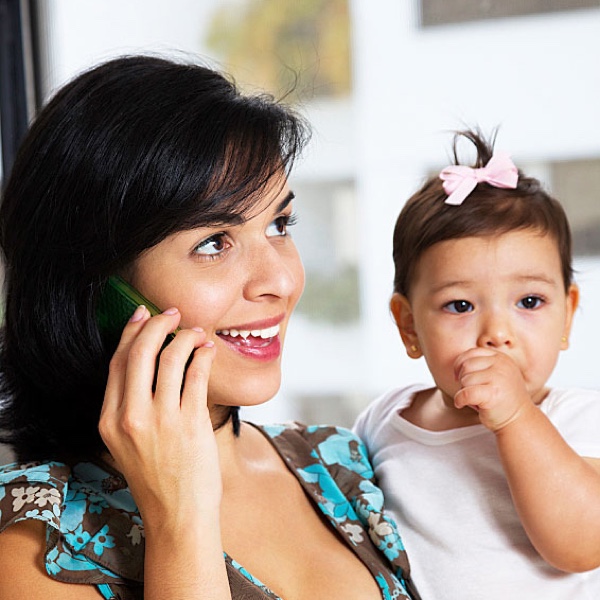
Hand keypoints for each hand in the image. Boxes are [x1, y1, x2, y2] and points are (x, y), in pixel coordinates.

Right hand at [99, 306, 220, 525]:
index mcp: (110, 420)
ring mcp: (161, 420)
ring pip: (171, 358)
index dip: (130, 333)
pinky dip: (203, 356)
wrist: (177, 516)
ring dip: (185, 337)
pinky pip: (197, 375)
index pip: (116, 363)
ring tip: (195, 333)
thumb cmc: (157, 479)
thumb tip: (150, 362)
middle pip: (140, 353)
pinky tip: (208, 351)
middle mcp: (131, 417)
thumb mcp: (127, 443)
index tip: (142, 315)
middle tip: (172, 314)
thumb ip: (132, 406)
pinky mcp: (190, 424)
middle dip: (157, 325)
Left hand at [453, 348, 531, 431]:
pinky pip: (465, 393)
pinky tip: (461, 404)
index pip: (471, 353)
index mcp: (501, 358)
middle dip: (463, 380)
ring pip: (465, 380)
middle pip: (466, 366)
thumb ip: (481, 365)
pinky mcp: (493, 394)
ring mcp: (498, 378)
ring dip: (465, 391)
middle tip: (473, 392)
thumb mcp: (496, 375)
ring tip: (478, 399)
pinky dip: (459, 400)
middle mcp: (501, 365)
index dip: (459, 364)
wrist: (519, 420)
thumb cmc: (502, 399)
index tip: (458, 377)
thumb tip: (457, 365)